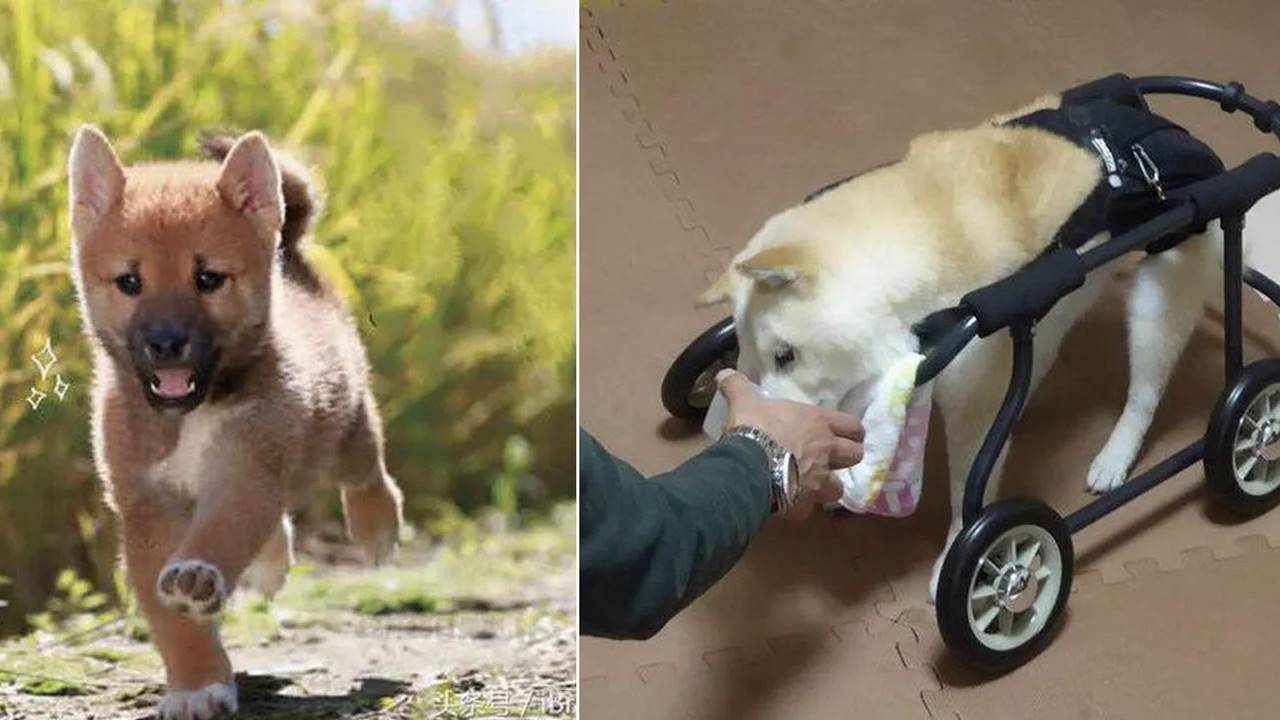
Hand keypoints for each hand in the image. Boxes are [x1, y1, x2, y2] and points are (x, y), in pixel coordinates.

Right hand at [717, 370, 864, 518]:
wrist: (748, 465)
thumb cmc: (754, 427)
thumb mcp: (744, 401)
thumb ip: (738, 386)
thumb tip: (724, 373)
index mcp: (818, 423)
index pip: (853, 426)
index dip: (851, 431)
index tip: (845, 434)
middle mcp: (826, 451)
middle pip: (855, 456)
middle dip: (846, 459)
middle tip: (830, 459)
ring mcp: (818, 480)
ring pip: (838, 488)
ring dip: (827, 488)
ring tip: (812, 487)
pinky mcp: (805, 504)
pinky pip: (809, 509)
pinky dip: (802, 508)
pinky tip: (789, 504)